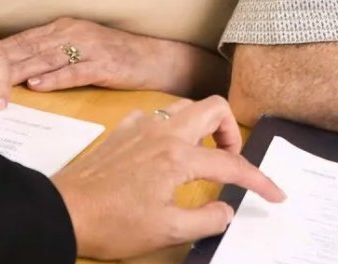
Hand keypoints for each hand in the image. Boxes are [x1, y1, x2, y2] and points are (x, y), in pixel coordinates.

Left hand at [3, 17, 174, 91]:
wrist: (156, 58)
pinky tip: (37, 85)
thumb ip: (52, 53)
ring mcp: (89, 48)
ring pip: (47, 59)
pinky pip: (75, 72)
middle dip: (0, 63)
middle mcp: (74, 33)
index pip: (23, 39)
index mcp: (65, 27)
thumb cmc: (117, 56)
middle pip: (29, 48)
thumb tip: (18, 67)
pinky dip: (55, 79)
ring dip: (20, 72)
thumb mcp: (81, 47)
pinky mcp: (104, 65)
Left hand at [52, 96, 285, 259]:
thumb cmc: (113, 224)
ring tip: (203, 154)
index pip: (232, 164)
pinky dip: (170, 129)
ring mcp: (141, 127)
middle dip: (232, 131)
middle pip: (214, 108)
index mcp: (179, 157)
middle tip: (231, 160)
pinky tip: (163, 154)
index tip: (274, 194)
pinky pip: (157, 117)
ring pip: (186, 107)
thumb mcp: (167, 231)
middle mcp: (164, 133)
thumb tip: (228, 210)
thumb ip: (207, 219)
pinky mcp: (122, 130)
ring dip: (203, 125)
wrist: (62, 212)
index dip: (259, 180)